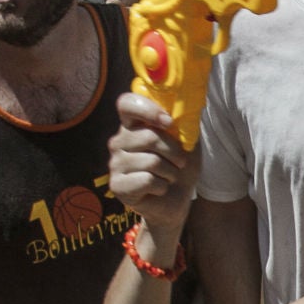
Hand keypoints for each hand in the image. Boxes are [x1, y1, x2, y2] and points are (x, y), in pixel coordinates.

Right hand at [106, 93, 197, 219]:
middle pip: (148, 137)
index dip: (148, 109)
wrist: (176, 200)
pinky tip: (159, 189)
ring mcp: (115, 163)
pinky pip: (147, 180)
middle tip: (180, 162)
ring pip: (151, 161)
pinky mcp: (117, 185)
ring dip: (170, 172)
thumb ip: (185, 123)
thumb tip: (187, 108)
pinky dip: (162, 186)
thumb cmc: (179, 167)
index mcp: (133, 125)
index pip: (127, 103)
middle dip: (174, 152)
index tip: (168, 122)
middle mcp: (119, 141)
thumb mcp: (188, 142)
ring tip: (169, 177)